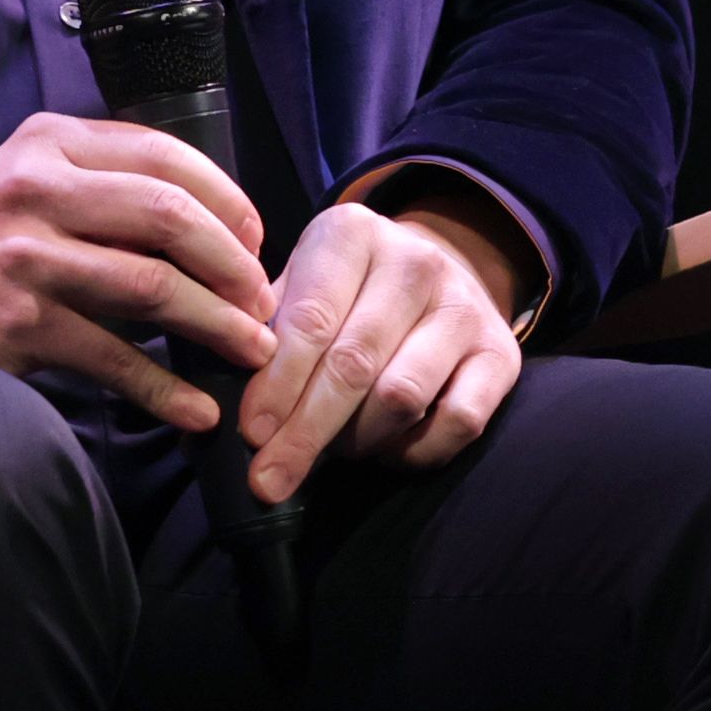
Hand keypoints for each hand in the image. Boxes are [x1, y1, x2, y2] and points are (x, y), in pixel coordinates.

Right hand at [0, 111, 279, 432]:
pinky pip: (115, 358)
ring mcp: (26, 255)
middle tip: (262, 302)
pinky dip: (166, 390)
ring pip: (153, 287)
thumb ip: (107, 181)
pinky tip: (195, 409)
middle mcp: (36, 187)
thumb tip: (219, 229)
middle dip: (234, 265)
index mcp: (48, 142)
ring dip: (220, 326)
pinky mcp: (19, 320)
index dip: (227, 201)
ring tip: (253, 352)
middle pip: (170, 216)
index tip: (254, 242)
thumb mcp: (30, 177)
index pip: (164, 154)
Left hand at [233, 200, 522, 498]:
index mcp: (349, 233)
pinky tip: (380, 453)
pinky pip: (458, 422)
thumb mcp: (297, 282)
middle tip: (271, 477)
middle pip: (353, 364)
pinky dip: (412, 450)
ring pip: (402, 395)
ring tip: (324, 455)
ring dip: (355, 440)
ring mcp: (465, 308)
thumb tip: (206, 404)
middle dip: (305, 429)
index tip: (249, 432)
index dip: (276, 382)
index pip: (308, 320)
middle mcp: (414, 262)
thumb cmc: (344, 287)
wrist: (441, 265)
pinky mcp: (505, 355)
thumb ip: (255, 329)